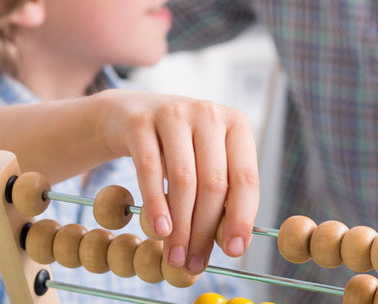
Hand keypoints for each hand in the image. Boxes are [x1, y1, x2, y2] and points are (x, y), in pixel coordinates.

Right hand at [93, 89, 258, 273]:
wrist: (131, 114)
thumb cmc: (180, 148)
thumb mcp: (206, 163)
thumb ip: (222, 196)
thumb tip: (231, 245)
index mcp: (237, 125)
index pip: (245, 178)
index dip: (241, 218)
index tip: (234, 251)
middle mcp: (209, 114)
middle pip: (213, 184)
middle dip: (204, 230)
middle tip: (194, 263)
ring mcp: (175, 114)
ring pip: (184, 180)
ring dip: (180, 225)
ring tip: (175, 255)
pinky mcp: (141, 122)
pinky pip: (150, 170)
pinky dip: (155, 205)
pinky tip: (158, 230)